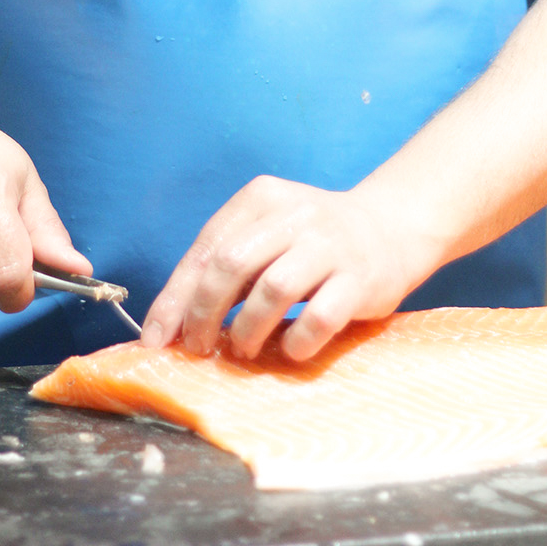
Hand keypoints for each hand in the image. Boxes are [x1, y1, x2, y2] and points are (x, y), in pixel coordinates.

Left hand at [141, 175, 418, 362]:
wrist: (390, 228)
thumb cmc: (312, 240)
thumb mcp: (266, 234)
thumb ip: (226, 266)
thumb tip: (172, 322)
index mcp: (261, 198)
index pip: (206, 249)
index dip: (175, 298)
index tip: (157, 339)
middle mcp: (294, 214)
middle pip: (231, 265)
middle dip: (203, 314)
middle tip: (199, 347)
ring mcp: (329, 244)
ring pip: (273, 290)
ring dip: (247, 330)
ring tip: (243, 348)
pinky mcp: (359, 278)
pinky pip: (319, 317)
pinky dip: (297, 341)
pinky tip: (291, 348)